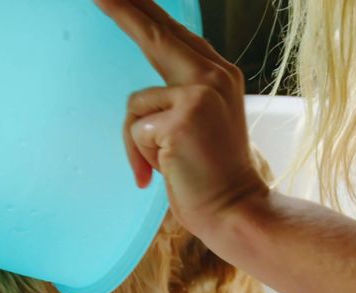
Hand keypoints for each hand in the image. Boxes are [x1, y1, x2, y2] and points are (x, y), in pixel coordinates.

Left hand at [94, 0, 266, 235]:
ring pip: (136, 105)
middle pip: (154, 33)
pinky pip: (135, 131)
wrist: (235, 209)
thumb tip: (144, 91)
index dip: (143, 9)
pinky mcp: (180, 120)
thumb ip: (180, 93)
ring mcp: (199, 95)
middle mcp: (213, 76)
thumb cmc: (210, 174)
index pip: (173, 32)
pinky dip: (140, 157)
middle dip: (120, 7)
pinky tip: (166, 171)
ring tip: (167, 165)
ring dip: (138, 142)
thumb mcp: (200, 123)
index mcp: (219, 74)